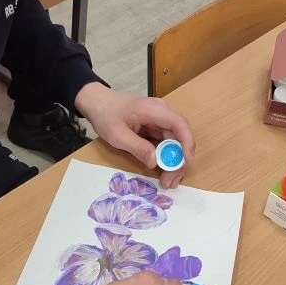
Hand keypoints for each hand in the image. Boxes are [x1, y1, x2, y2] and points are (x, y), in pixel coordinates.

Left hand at [74, 83, 194, 188]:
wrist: (97, 103)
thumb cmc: (105, 115)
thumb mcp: (117, 135)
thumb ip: (137, 148)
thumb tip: (155, 162)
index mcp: (153, 110)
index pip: (179, 124)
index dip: (187, 142)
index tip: (188, 161)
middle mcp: (161, 113)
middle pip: (179, 136)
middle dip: (178, 160)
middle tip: (171, 181)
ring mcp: (159, 120)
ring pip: (174, 142)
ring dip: (173, 162)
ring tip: (168, 181)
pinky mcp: (155, 127)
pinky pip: (166, 143)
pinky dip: (166, 157)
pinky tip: (164, 172)